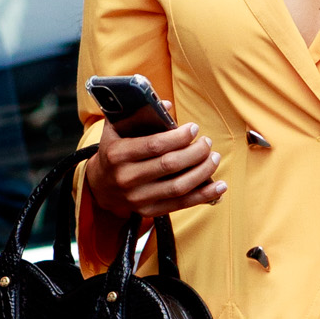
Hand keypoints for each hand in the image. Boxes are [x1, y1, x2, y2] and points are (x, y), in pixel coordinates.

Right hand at [84, 116, 224, 220]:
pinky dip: (204, 195)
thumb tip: (167, 106)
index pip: (154, 145)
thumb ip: (138, 114)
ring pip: (178, 187)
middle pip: (169, 165)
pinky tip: (219, 186)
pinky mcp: (149, 211)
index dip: (179, 137)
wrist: (100, 185)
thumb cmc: (114, 150)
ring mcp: (137, 198)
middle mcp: (126, 178)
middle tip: (206, 143)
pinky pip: (181, 204)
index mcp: (117, 154)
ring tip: (214, 158)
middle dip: (195, 152)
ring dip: (202, 172)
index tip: (194, 128)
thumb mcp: (116, 129)